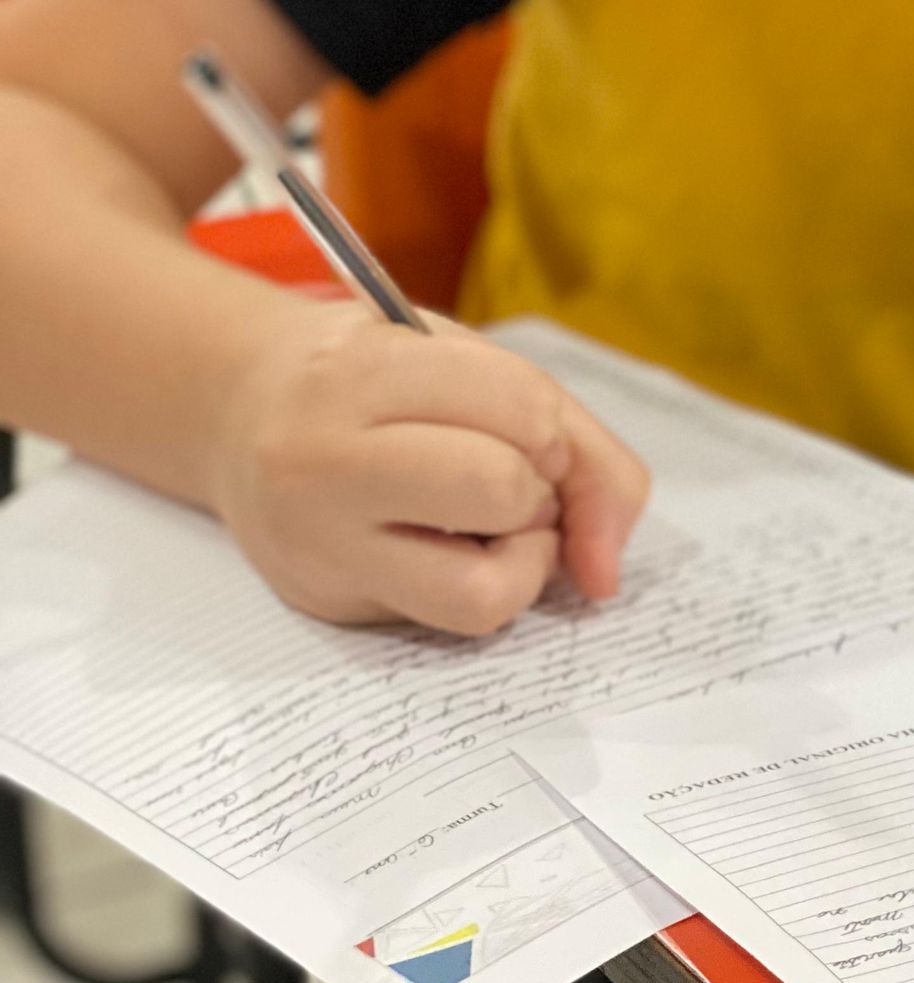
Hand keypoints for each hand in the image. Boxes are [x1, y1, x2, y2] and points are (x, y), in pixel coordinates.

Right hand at [207, 307, 650, 635]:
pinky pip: (455, 621)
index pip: (520, 408)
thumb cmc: (374, 380)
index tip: (527, 426)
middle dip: (537, 488)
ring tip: (490, 523)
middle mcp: (324, 458)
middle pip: (501, 490)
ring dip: (523, 556)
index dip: (551, 427)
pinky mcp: (329, 602)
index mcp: (362, 369)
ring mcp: (319, 543)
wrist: (237, 413)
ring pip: (485, 590)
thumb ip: (579, 446)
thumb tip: (606, 574)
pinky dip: (487, 586)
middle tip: (508, 474)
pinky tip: (455, 550)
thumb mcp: (467, 361)